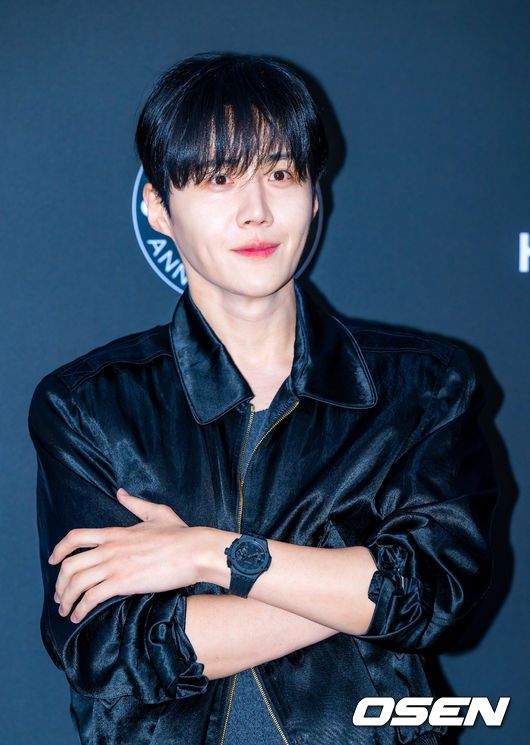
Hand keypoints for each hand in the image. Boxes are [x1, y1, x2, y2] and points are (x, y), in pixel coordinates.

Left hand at [49, 488, 202, 623]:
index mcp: (116, 532)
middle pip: (69, 564)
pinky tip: (80, 616)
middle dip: (59, 583)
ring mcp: (115, 565)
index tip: (53, 559)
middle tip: (60, 595)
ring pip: (77, 582)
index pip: (76, 537)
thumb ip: (136, 504)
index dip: (59, 549)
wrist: (195, 551)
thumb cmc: (181, 535)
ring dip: (67, 599)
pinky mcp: (123, 582)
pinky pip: (92, 597)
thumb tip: (121, 493)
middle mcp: (110, 548)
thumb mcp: (157, 512)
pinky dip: (81, 609)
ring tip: (67, 610)